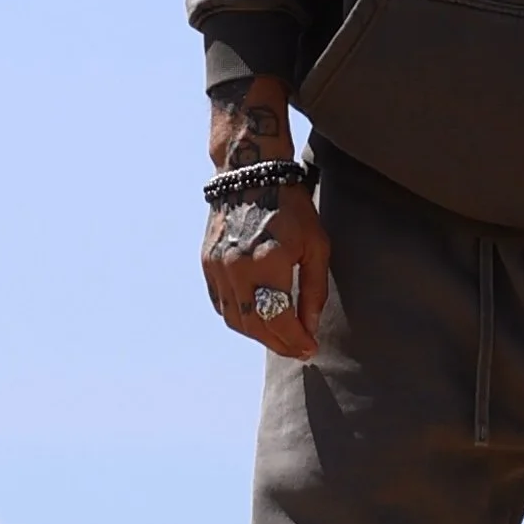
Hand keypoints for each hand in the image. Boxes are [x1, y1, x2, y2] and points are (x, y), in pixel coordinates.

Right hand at [202, 183, 331, 360]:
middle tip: (298, 348)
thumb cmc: (292, 208)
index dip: (296, 341)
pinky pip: (221, 304)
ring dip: (258, 334)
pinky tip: (257, 318)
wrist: (251, 174)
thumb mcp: (316, 245)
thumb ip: (314, 290)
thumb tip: (311, 327)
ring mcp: (217, 268)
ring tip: (280, 336)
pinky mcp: (207, 264)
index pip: (280, 321)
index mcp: (268, 263)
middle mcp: (237, 269)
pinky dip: (239, 318)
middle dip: (279, 343)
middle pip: (255, 326)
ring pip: (235, 320)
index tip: (310, 349)